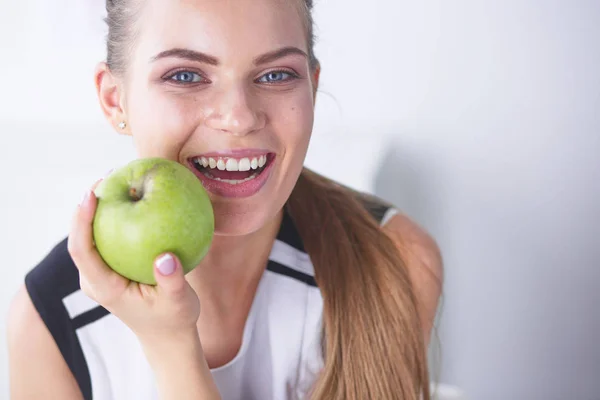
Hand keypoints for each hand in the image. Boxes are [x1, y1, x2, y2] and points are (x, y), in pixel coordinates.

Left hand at [67, 177, 200, 342]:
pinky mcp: (111, 268)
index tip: (91, 193)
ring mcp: (101, 273)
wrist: (168, 336)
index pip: (82, 250)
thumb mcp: (179, 302)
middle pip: (79, 237)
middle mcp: (95, 279)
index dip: (81, 220)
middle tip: (109, 173)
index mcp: (105, 287)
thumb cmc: (174, 320)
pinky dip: (117, 215)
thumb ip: (172, 281)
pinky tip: (134, 195)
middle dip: (87, 204)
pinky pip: (108, 237)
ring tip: (117, 176)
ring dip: (100, 206)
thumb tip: (165, 257)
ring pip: (91, 234)